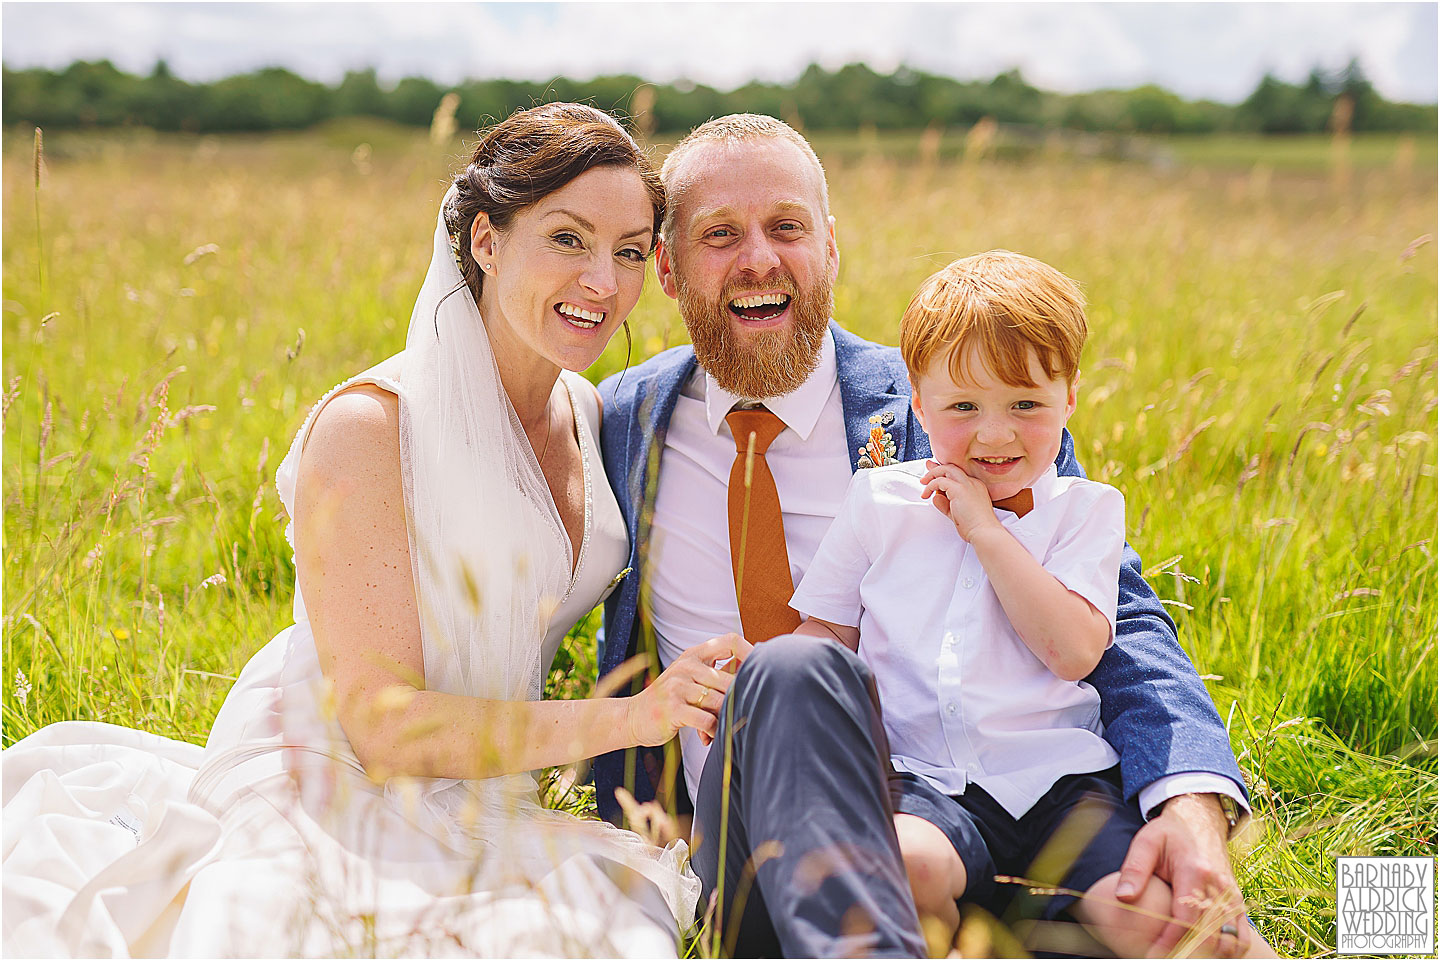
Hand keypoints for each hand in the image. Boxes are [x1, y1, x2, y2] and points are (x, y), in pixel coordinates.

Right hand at [625, 633, 751, 747]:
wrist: (632, 717)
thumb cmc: (671, 700)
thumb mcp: (690, 679)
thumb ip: (716, 674)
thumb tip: (752, 674)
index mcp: (694, 655)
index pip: (730, 641)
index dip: (750, 652)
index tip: (763, 669)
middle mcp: (686, 666)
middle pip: (729, 680)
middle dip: (738, 700)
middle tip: (743, 714)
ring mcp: (677, 686)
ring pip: (719, 702)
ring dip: (725, 719)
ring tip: (723, 729)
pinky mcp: (672, 708)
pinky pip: (707, 720)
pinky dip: (713, 731)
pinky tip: (709, 737)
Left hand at [920, 460, 1001, 540]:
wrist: (984, 532)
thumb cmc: (975, 527)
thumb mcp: (956, 513)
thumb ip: (946, 504)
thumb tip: (936, 497)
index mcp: (975, 487)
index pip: (957, 475)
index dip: (943, 475)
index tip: (933, 477)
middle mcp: (972, 483)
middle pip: (952, 468)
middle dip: (936, 468)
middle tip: (926, 473)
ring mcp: (967, 485)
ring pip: (946, 469)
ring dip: (932, 474)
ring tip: (923, 483)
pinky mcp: (959, 490)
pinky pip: (940, 481)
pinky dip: (930, 486)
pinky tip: (927, 494)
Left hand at [1116, 793, 1253, 957]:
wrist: (1201, 821)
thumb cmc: (1169, 833)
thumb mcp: (1146, 842)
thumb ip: (1134, 869)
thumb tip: (1123, 898)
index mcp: (1195, 871)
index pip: (1185, 918)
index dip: (1170, 941)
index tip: (1151, 955)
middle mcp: (1219, 886)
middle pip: (1209, 936)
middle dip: (1187, 953)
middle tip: (1162, 957)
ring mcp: (1232, 896)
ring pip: (1229, 941)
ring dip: (1208, 954)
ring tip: (1181, 955)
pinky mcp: (1237, 902)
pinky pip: (1241, 937)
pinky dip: (1228, 951)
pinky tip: (1205, 953)